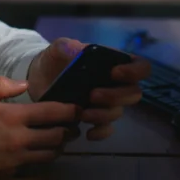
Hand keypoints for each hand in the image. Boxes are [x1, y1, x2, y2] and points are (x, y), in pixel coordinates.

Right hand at [0, 76, 79, 179]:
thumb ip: (2, 85)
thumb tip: (25, 85)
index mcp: (13, 117)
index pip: (54, 113)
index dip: (71, 110)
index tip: (77, 107)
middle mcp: (20, 141)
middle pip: (59, 137)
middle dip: (69, 129)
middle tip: (70, 123)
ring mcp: (16, 161)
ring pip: (51, 155)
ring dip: (58, 146)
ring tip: (56, 138)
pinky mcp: (9, 175)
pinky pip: (35, 167)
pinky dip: (41, 158)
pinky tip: (36, 151)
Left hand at [28, 38, 151, 141]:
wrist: (38, 79)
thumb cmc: (54, 60)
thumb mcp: (58, 48)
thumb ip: (67, 46)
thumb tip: (79, 50)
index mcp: (113, 63)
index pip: (140, 66)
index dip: (134, 71)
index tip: (115, 73)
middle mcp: (115, 84)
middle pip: (133, 93)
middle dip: (116, 96)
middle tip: (93, 95)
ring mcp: (106, 103)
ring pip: (118, 112)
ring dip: (103, 114)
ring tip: (82, 113)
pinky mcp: (95, 118)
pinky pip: (107, 129)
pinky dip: (101, 133)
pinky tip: (87, 133)